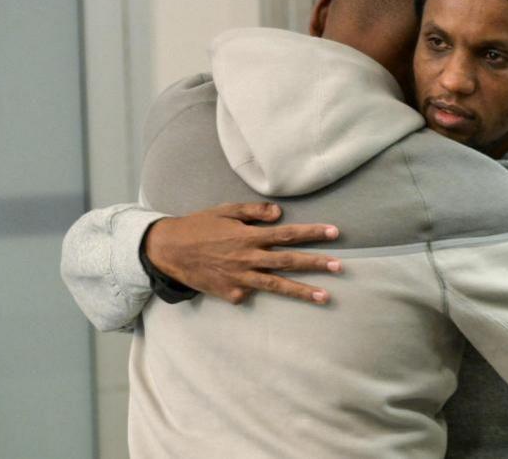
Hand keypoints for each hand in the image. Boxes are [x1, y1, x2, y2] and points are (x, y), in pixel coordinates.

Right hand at [143, 203, 340, 304]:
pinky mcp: (230, 294)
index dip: (312, 233)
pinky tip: (255, 288)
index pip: (288, 234)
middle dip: (316, 264)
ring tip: (326, 297)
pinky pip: (250, 292)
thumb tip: (280, 214)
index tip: (334, 233)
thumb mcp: (225, 210)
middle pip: (289, 261)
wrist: (167, 251)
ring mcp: (240, 278)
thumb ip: (254, 212)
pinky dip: (256, 290)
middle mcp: (248, 257)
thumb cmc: (198, 226)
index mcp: (249, 235)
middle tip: (340, 267)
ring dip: (303, 291)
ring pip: (277, 285)